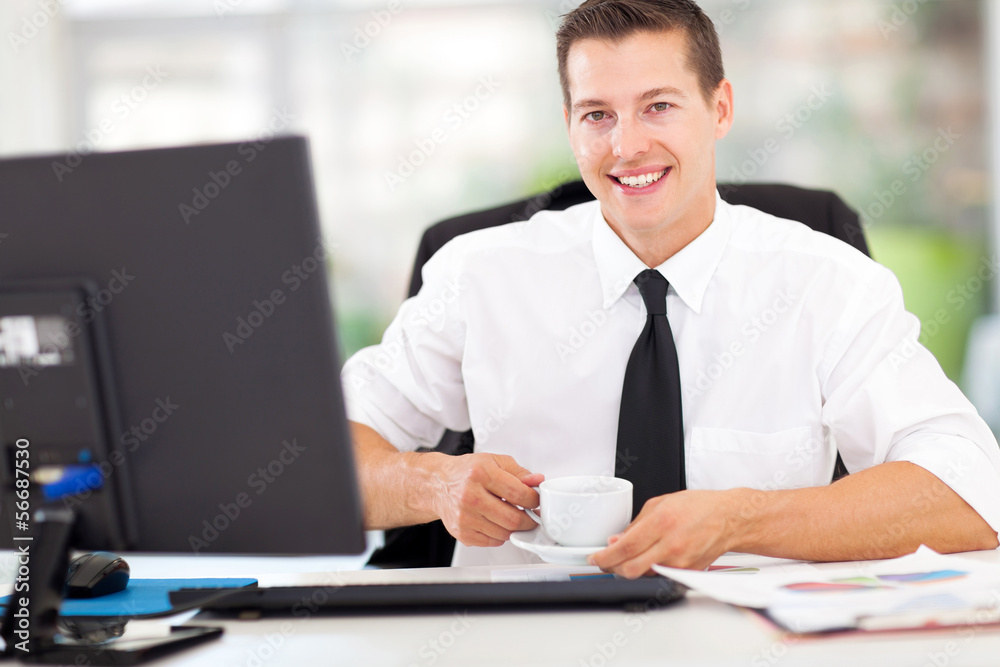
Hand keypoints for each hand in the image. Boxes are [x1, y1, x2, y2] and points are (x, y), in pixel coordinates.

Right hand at [429, 453, 543, 546]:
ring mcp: (464, 517)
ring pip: (504, 534)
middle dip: (529, 520)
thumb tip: (537, 481)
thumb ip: (519, 472)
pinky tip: (496, 522)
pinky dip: (500, 535)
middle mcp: (470, 496)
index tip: (537, 501)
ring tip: (513, 516)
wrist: (439, 484)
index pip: (518, 493)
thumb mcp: (494, 461)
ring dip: (514, 528)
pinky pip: (491, 542)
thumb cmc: (466, 472)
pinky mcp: (461, 532)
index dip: (534, 500)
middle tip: (532, 516)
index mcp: (480, 474)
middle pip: (512, 519)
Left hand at [587, 490, 738, 577]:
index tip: (594, 558)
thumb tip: (616, 540)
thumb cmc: (698, 507)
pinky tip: (646, 560)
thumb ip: (635, 525)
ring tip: (625, 557)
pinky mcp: (688, 573)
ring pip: (643, 576)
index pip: (625, 548)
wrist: (728, 519)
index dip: (605, 556)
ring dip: (629, 569)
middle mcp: (672, 545)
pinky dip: (648, 571)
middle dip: (611, 568)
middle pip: (631, 569)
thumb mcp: (660, 504)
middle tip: (604, 562)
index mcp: (662, 523)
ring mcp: (681, 563)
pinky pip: (659, 577)